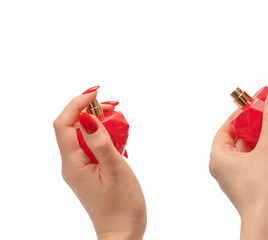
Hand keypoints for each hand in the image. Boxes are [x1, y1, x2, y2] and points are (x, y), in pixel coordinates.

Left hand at [53, 88, 145, 239]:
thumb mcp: (114, 170)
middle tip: (113, 104)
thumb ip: (100, 142)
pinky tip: (118, 134)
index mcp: (73, 164)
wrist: (123, 232)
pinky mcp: (91, 171)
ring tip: (117, 114)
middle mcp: (72, 164)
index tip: (95, 93)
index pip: (64, 125)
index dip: (76, 104)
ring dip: (97, 121)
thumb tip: (86, 116)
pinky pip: (91, 146)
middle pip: (71, 127)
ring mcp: (81, 168)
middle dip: (89, 109)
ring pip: (82, 135)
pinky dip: (103, 134)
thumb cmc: (121, 205)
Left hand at [210, 83, 267, 239]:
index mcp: (220, 158)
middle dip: (261, 119)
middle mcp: (231, 166)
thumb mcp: (267, 148)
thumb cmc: (260, 191)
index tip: (255, 100)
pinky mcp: (264, 182)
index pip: (227, 128)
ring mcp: (249, 174)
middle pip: (245, 135)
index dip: (242, 113)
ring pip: (260, 146)